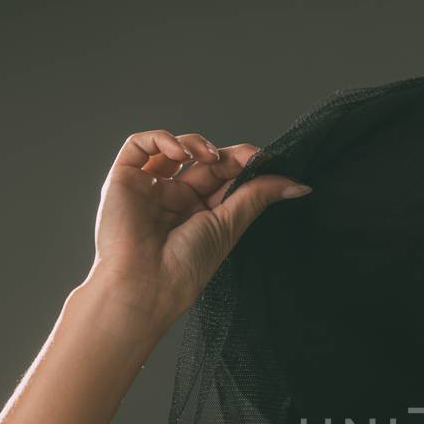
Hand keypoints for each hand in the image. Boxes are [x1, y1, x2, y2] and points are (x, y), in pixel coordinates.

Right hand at [87, 128, 312, 327]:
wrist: (145, 283)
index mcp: (200, 213)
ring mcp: (149, 188)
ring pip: (174, 148)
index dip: (243, 164)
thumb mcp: (229, 225)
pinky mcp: (123, 179)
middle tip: (245, 157)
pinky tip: (181, 153)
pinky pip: (139, 145)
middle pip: (203, 162)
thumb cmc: (185, 266)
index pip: (224, 177)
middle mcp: (174, 199)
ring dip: (197, 144)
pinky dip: (162, 140)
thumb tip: (300, 185)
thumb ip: (259, 197)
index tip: (265, 160)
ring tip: (211, 157)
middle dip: (226, 155)